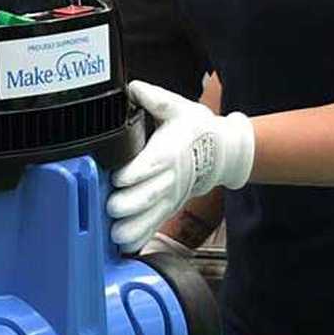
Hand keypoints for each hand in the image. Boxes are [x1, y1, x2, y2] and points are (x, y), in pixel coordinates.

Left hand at [105, 80, 255, 249]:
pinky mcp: (169, 207)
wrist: (222, 153)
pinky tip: (125, 247)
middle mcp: (170, 178)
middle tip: (110, 207)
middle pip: (149, 194)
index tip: (117, 177)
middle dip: (128, 203)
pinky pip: (154, 225)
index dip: (134, 172)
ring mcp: (170, 196)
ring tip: (115, 234)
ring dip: (133, 226)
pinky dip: (141, 237)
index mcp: (169, 152)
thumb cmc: (197, 129)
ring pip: (151, 215)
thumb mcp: (178, 108)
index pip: (151, 164)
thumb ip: (155, 98)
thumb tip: (134, 87)